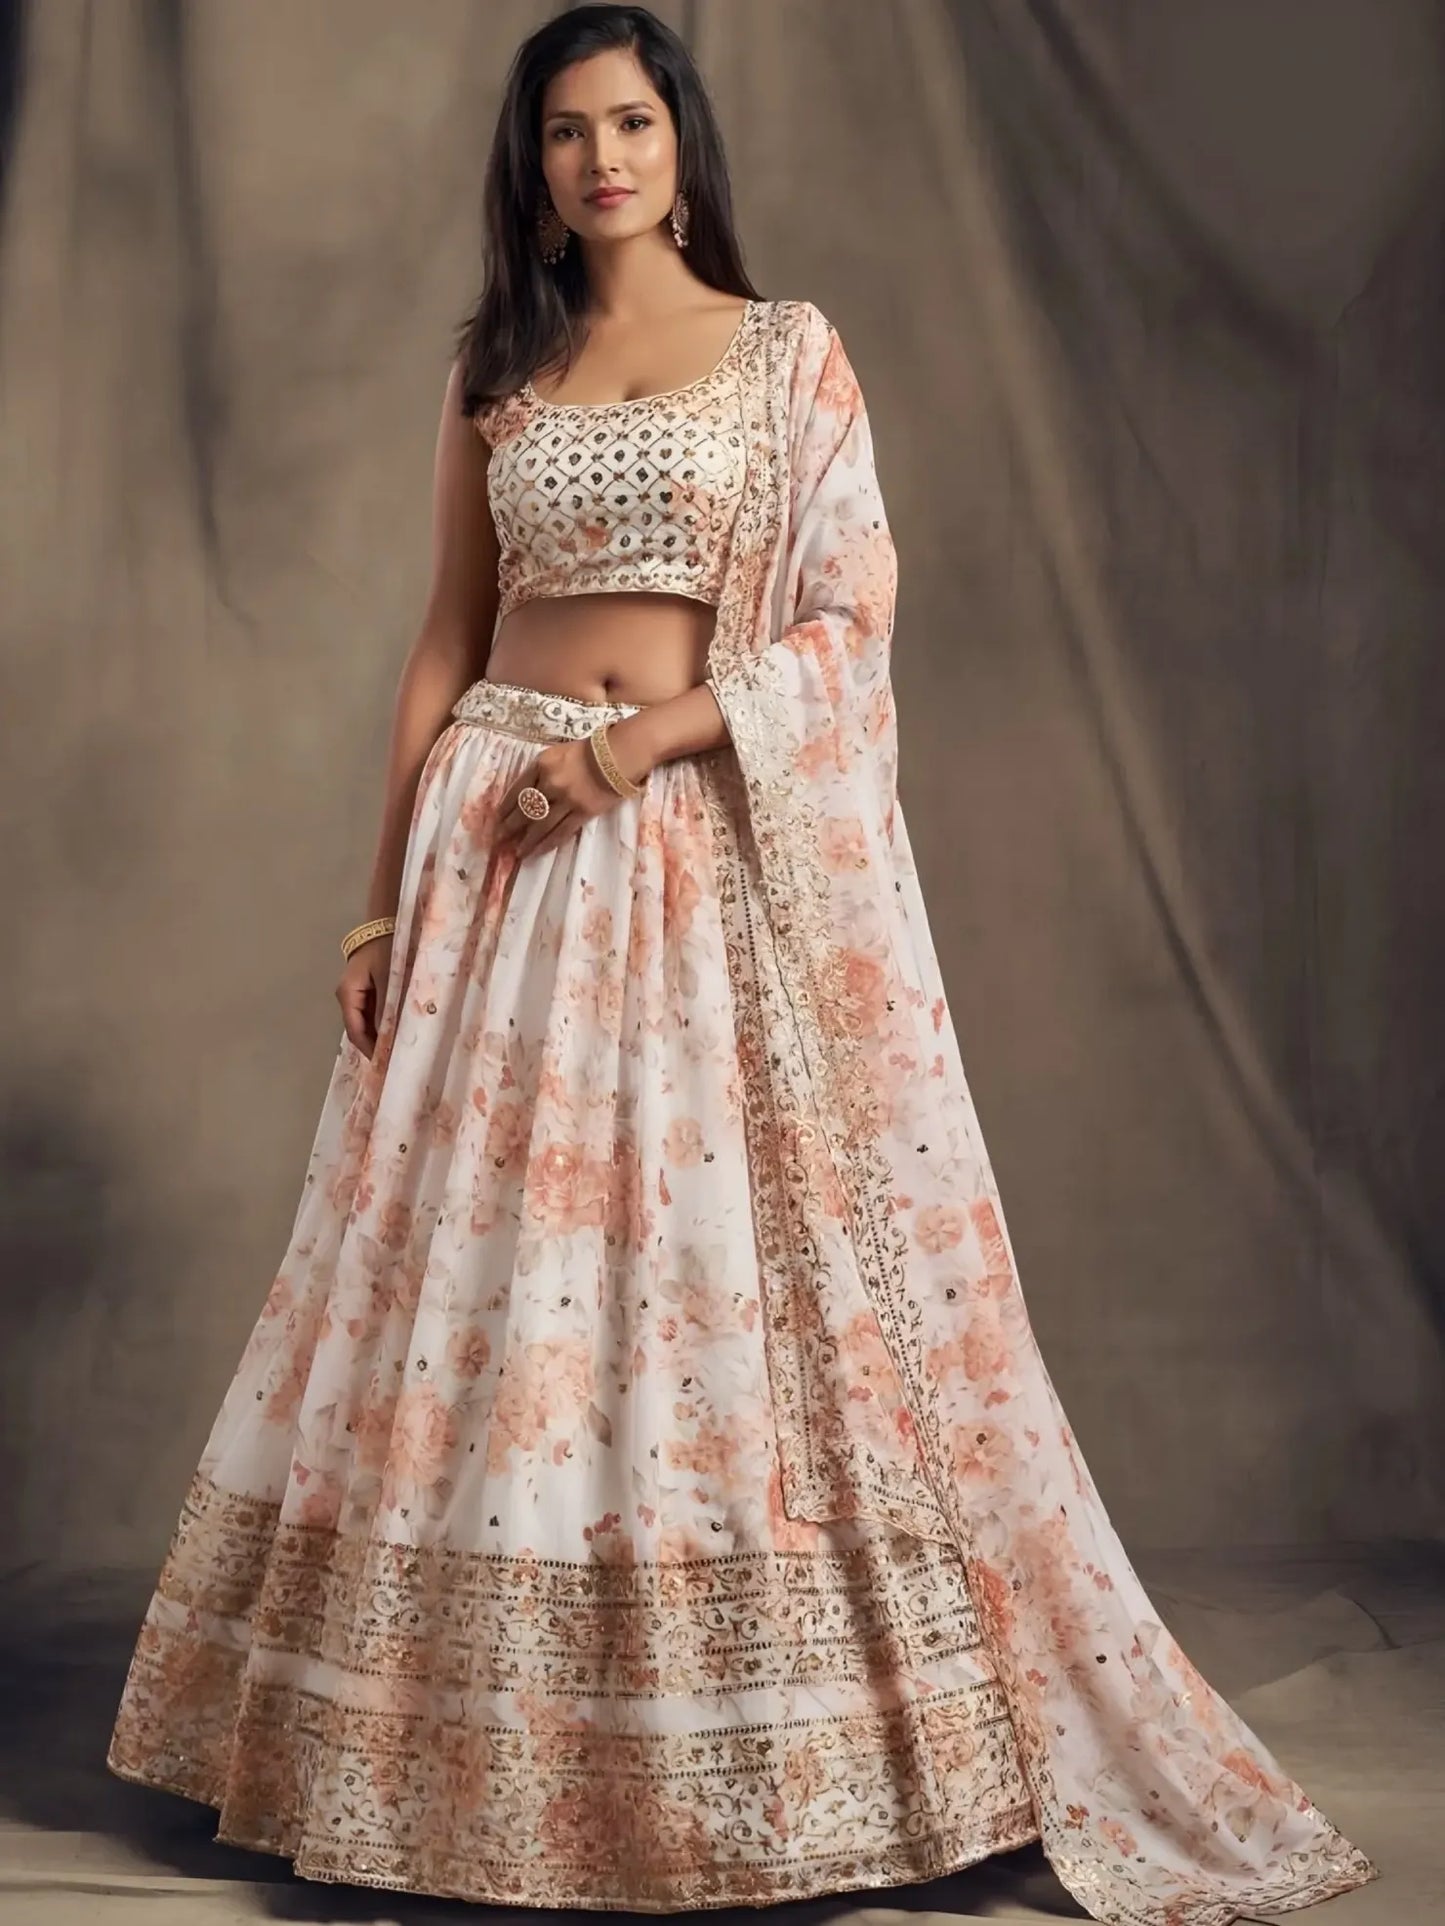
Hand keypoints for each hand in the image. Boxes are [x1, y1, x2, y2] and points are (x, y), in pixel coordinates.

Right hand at [335, 933, 392, 1059]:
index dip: (369, 1049)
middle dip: (376, 1045)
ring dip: (381, 1034)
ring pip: (367, 1022)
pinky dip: (385, 1022)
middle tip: (396, 1060)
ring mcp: (357, 993)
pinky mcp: (368, 989)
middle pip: (360, 1029)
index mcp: (347, 994)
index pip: (355, 1031)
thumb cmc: (387, 948)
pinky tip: (399, 1030)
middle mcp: (348, 996)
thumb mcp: (388, 977)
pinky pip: (374, 1012)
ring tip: (399, 1049)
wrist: (386, 922)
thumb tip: (388, 1036)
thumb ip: (387, 1007)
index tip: (385, 1064)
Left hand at [495, 731, 652, 861]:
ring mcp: (566, 800)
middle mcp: (550, 783)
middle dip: (509, 827)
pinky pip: (561, 832)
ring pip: (540, 826)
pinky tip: (537, 852)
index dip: (505, 807)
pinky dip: (547, 844)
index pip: (517, 790)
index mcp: (541, 765)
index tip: (496, 818)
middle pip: (525, 810)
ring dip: (527, 841)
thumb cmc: (587, 752)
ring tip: (517, 852)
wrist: (618, 755)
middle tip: (499, 839)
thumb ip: (540, 772)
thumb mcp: (556, 754)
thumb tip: (525, 796)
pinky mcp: (582, 813)